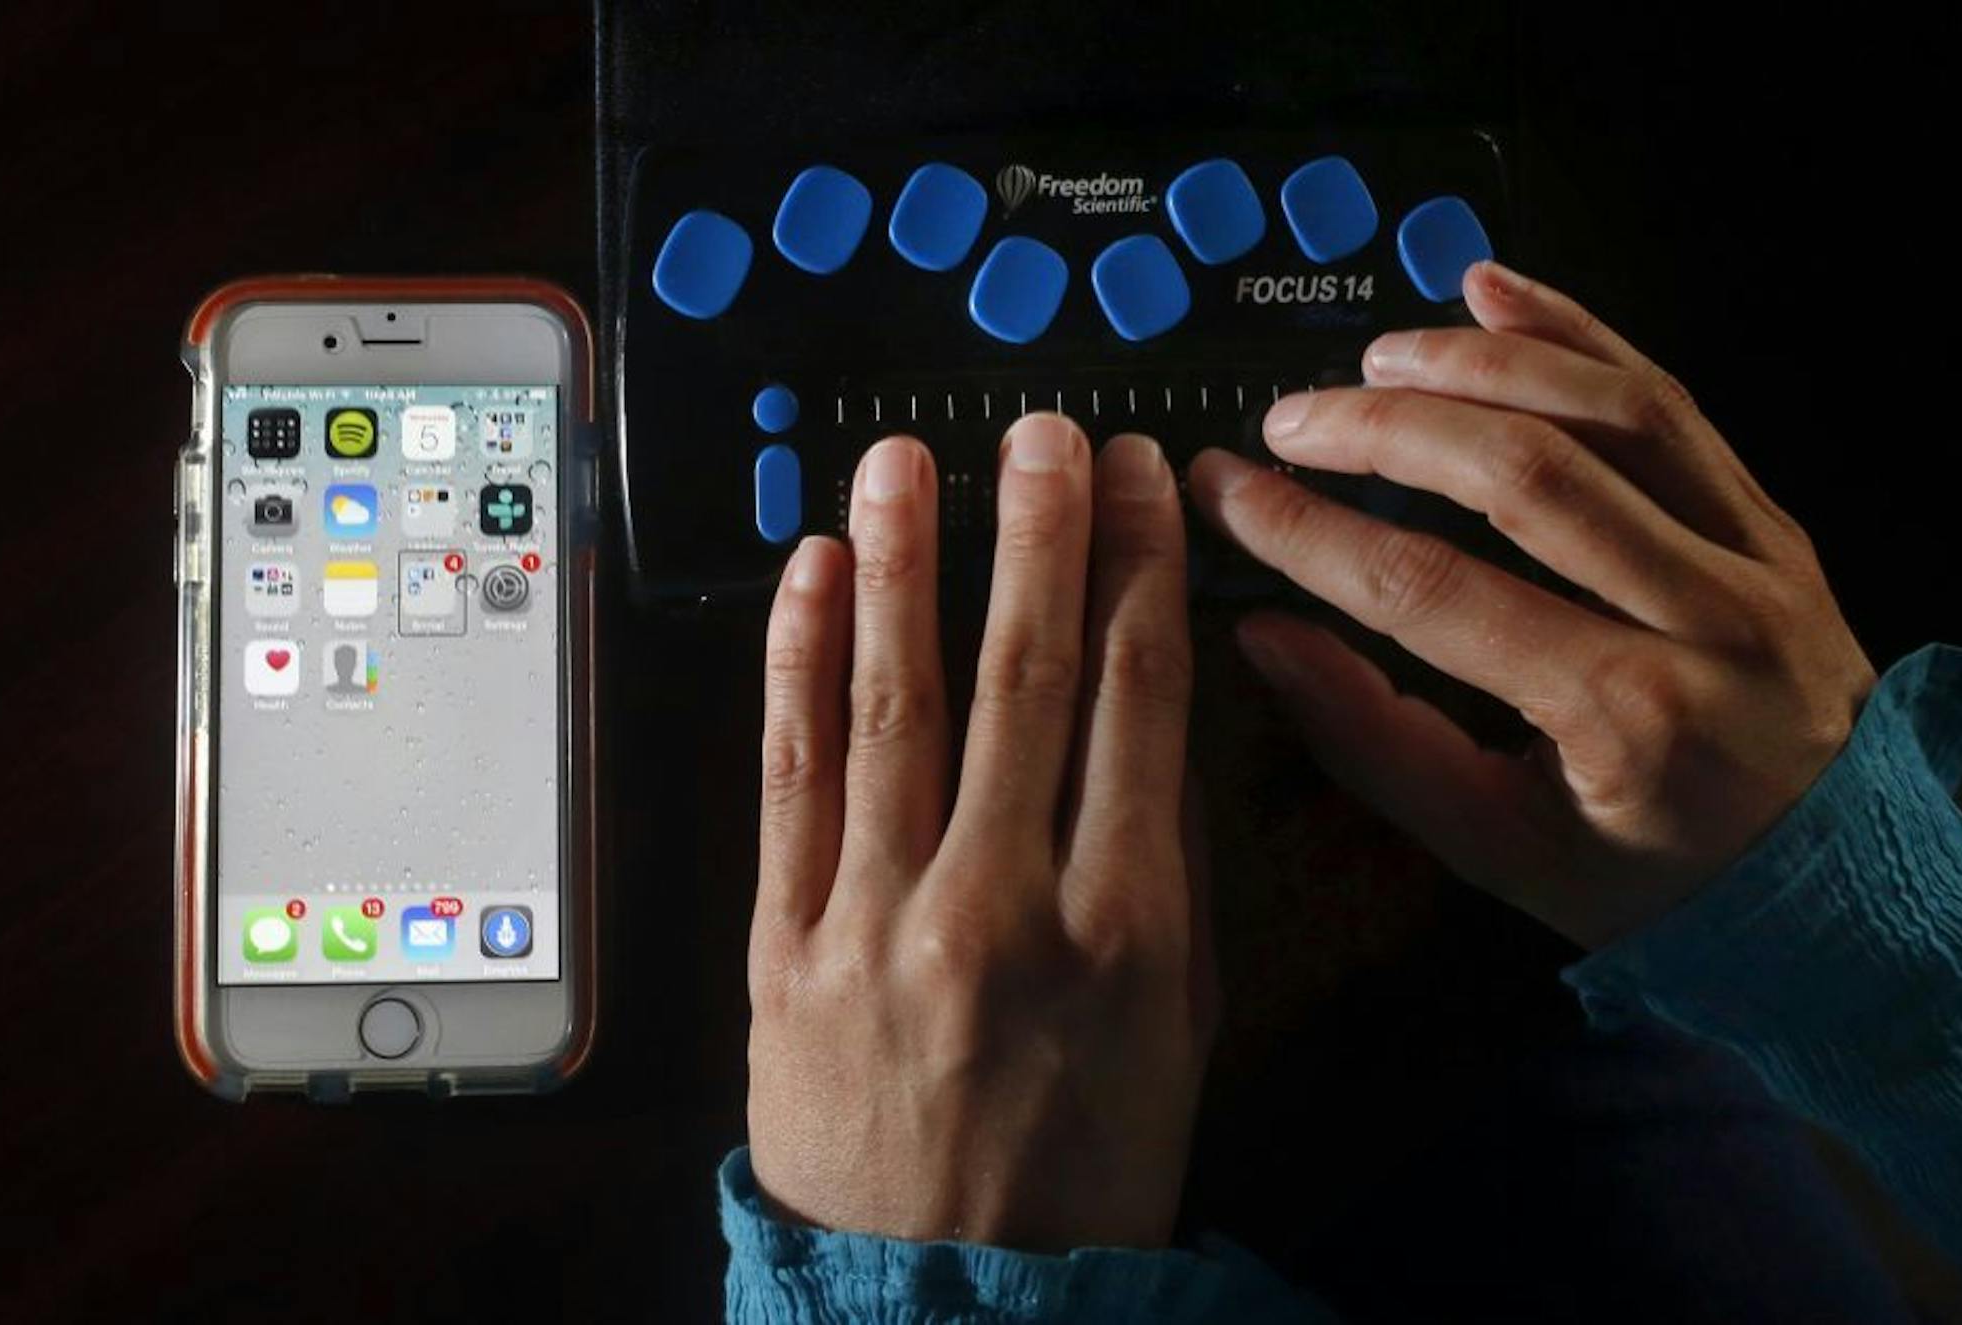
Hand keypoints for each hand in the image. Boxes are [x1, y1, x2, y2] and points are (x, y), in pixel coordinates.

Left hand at [746, 415, 1215, 1250]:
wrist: (945, 1307)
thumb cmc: (1086, 1170)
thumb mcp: (1180, 1029)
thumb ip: (1167, 867)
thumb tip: (1152, 710)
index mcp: (1125, 931)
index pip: (1138, 702)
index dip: (1140, 573)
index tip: (1141, 483)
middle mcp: (999, 907)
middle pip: (1023, 680)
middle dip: (1037, 536)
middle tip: (1042, 432)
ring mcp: (876, 922)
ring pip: (894, 708)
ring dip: (904, 568)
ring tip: (908, 461)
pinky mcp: (782, 948)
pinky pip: (790, 783)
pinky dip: (799, 669)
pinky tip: (812, 579)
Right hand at [1188, 262, 1877, 947]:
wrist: (1846, 892)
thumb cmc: (1654, 885)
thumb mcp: (1502, 850)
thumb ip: (1376, 741)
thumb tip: (1263, 634)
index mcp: (1625, 716)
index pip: (1433, 591)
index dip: (1311, 532)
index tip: (1227, 490)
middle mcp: (1704, 617)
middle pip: (1528, 474)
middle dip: (1387, 431)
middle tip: (1291, 419)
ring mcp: (1756, 554)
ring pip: (1613, 413)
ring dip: (1482, 364)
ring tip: (1378, 356)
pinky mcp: (1775, 519)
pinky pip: (1676, 402)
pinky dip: (1582, 334)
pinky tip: (1496, 291)